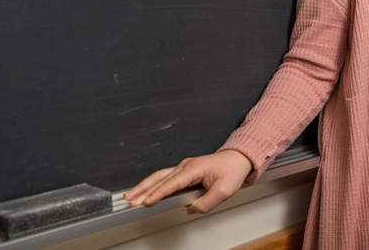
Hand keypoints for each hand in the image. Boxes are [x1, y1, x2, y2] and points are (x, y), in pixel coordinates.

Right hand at [124, 150, 252, 214]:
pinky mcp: (183, 171)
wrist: (237, 159)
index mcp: (195, 168)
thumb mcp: (224, 191)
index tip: (147, 201)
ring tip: (130, 195)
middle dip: (144, 190)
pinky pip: (164, 177)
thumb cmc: (232, 170)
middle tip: (130, 201)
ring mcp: (183, 167)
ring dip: (144, 186)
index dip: (159, 193)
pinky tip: (144, 190)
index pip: (173, 183)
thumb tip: (191, 209)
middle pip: (160, 179)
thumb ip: (207, 203)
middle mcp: (186, 166)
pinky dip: (152, 184)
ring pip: (159, 176)